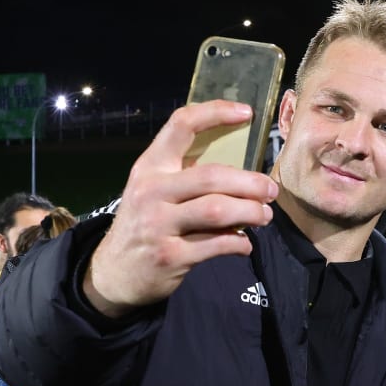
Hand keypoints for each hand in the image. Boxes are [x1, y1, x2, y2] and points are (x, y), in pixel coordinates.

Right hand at [84, 100, 279, 318]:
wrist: (114, 271)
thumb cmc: (146, 223)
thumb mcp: (154, 191)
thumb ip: (188, 176)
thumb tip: (244, 174)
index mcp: (150, 167)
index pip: (181, 125)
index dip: (215, 113)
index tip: (246, 113)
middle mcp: (151, 191)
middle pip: (211, 176)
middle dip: (250, 183)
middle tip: (271, 190)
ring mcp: (158, 224)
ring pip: (217, 210)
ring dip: (251, 212)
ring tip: (264, 215)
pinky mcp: (170, 256)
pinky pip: (217, 244)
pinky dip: (239, 243)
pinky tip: (244, 244)